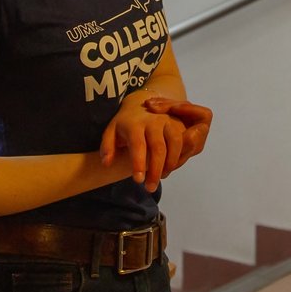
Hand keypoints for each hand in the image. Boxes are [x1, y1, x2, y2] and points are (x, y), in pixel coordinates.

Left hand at [98, 94, 212, 191]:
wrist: (141, 103)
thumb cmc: (125, 123)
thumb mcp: (111, 131)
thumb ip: (107, 147)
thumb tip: (106, 163)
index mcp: (135, 124)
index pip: (138, 145)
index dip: (139, 163)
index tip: (138, 181)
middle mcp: (153, 121)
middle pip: (158, 147)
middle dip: (156, 170)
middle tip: (150, 188)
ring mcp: (168, 121)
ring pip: (175, 144)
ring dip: (170, 164)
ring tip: (162, 178)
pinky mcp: (178, 124)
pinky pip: (184, 142)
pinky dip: (179, 157)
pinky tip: (169, 168)